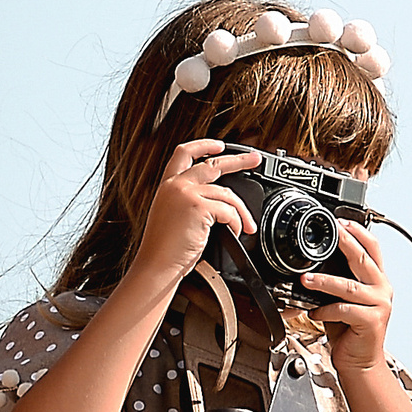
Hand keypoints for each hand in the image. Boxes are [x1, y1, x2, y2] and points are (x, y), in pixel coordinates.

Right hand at [124, 141, 257, 290]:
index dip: (203, 145)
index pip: (184, 153)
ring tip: (247, 225)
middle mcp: (175, 185)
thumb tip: (219, 202)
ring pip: (227, 193)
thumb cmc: (165, 250)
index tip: (219, 146)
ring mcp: (186, 194)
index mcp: (168, 186)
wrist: (157, 265)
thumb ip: (190, 202)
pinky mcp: (198, 206)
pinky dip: (237, 222)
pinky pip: (228, 210)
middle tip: (255, 159)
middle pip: (212, 164)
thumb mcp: (173, 217)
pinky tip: (236, 231)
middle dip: (239, 160)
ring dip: (241, 211)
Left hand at [305, 220, 393, 374]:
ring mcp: (379, 305)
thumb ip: (339, 281)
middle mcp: (382, 289)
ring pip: (348, 286)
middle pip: (363, 259)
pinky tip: (314, 312)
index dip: (358, 232)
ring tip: (306, 279)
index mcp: (378, 280)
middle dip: (345, 243)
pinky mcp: (371, 321)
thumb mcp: (345, 300)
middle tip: (329, 235)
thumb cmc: (351, 332)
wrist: (360, 362)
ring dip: (324, 281)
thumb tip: (315, 265)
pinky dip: (325, 310)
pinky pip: (343, 310)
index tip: (341, 222)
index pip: (373, 248)